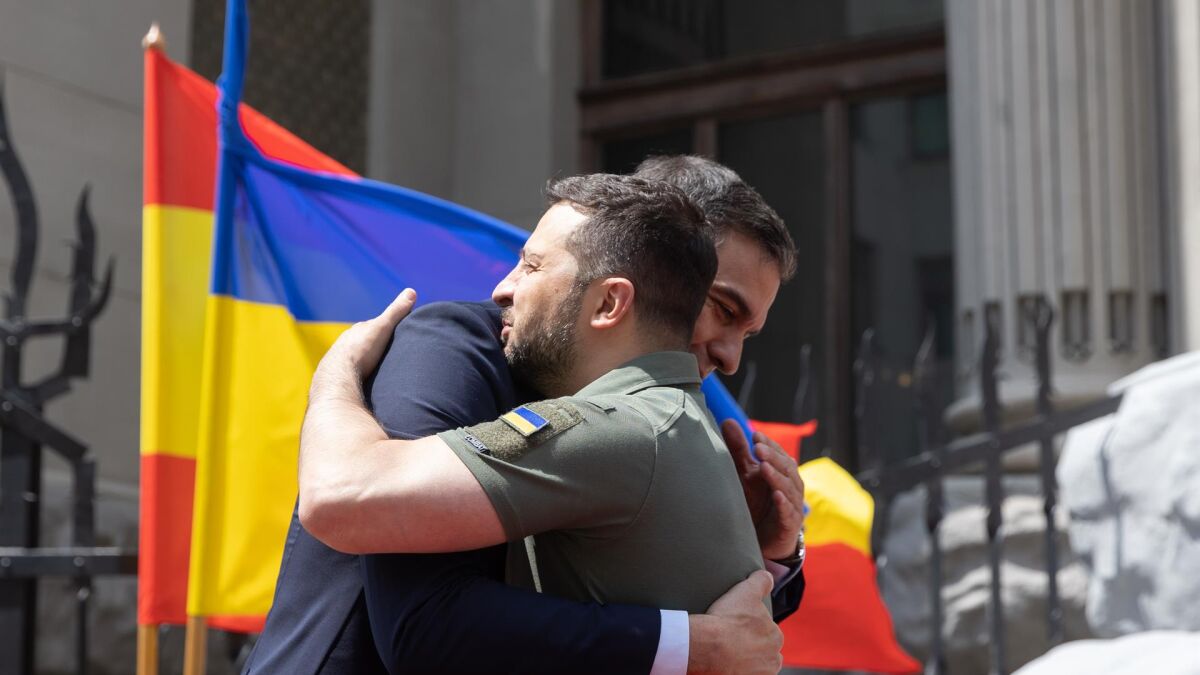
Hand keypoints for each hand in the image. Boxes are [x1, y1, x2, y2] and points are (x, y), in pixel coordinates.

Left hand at [319, 289, 416, 379]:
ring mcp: (339, 358)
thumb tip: (411, 291)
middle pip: (364, 341)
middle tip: (389, 354)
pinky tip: (365, 380)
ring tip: (379, 370)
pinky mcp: (337, 376)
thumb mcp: (383, 327)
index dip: (385, 328)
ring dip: (366, 361)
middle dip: (375, 345)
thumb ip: (396, 311)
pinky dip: (358, 374)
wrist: (339, 375)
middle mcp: (346, 342)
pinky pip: (350, 372)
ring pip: (356, 357)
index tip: (397, 333)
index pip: (373, 326)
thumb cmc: (361, 349)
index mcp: (357, 330)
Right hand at [687, 570, 781, 673]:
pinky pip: (744, 674)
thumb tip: (767, 576)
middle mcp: (773, 659)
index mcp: (776, 636)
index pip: (766, 631)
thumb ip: (761, 581)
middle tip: (730, 639)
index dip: (750, 627)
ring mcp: (759, 674)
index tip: (736, 626)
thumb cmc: (728, 619)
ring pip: (754, 666)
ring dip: (745, 661)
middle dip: (750, 646)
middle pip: (762, 651)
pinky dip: (737, 670)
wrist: (709, 647)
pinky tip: (726, 665)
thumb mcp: (746, 591)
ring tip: (727, 654)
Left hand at [723, 420, 805, 561]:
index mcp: (782, 473)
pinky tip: (776, 495)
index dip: (769, 445)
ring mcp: (792, 506)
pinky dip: (784, 503)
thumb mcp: (745, 476)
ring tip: (764, 466)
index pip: (779, 455)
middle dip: (773, 457)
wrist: (763, 542)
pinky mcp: (789, 525)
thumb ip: (739, 451)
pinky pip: (789, 512)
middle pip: (787, 468)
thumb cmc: (757, 505)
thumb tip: (728, 421)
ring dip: (777, 477)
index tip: (755, 436)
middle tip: (758, 447)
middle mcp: (791, 487)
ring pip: (789, 488)